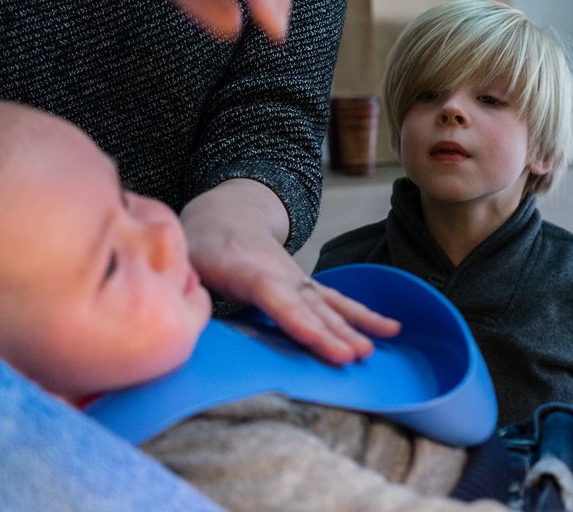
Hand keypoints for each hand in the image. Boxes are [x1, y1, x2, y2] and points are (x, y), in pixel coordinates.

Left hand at [181, 179, 400, 363]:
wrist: (225, 215)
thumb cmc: (200, 244)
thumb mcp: (183, 259)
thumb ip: (185, 285)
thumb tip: (184, 312)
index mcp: (247, 270)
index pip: (277, 298)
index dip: (299, 320)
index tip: (320, 341)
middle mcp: (280, 274)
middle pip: (310, 306)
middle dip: (333, 333)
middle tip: (355, 356)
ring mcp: (297, 279)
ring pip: (328, 304)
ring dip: (352, 327)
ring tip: (373, 350)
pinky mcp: (305, 286)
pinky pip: (337, 302)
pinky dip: (362, 316)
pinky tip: (389, 329)